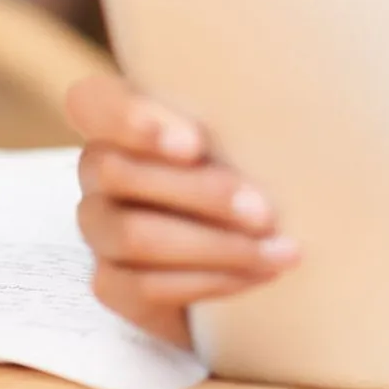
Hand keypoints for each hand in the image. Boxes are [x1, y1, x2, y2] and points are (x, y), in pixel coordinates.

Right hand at [66, 72, 299, 347]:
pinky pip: (144, 287)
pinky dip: (211, 281)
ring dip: (217, 245)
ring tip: (280, 250)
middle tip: (264, 212)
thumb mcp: (250, 135)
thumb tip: (297, 113)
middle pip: (119, 172)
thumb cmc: (256, 166)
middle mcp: (100, 170)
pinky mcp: (112, 284)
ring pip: (135, 235)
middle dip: (201, 193)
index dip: (131, 119)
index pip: (91, 101)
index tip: (194, 145)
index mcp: (123, 119)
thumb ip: (244, 118)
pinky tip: (257, 275)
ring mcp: (100, 228)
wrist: (256, 248)